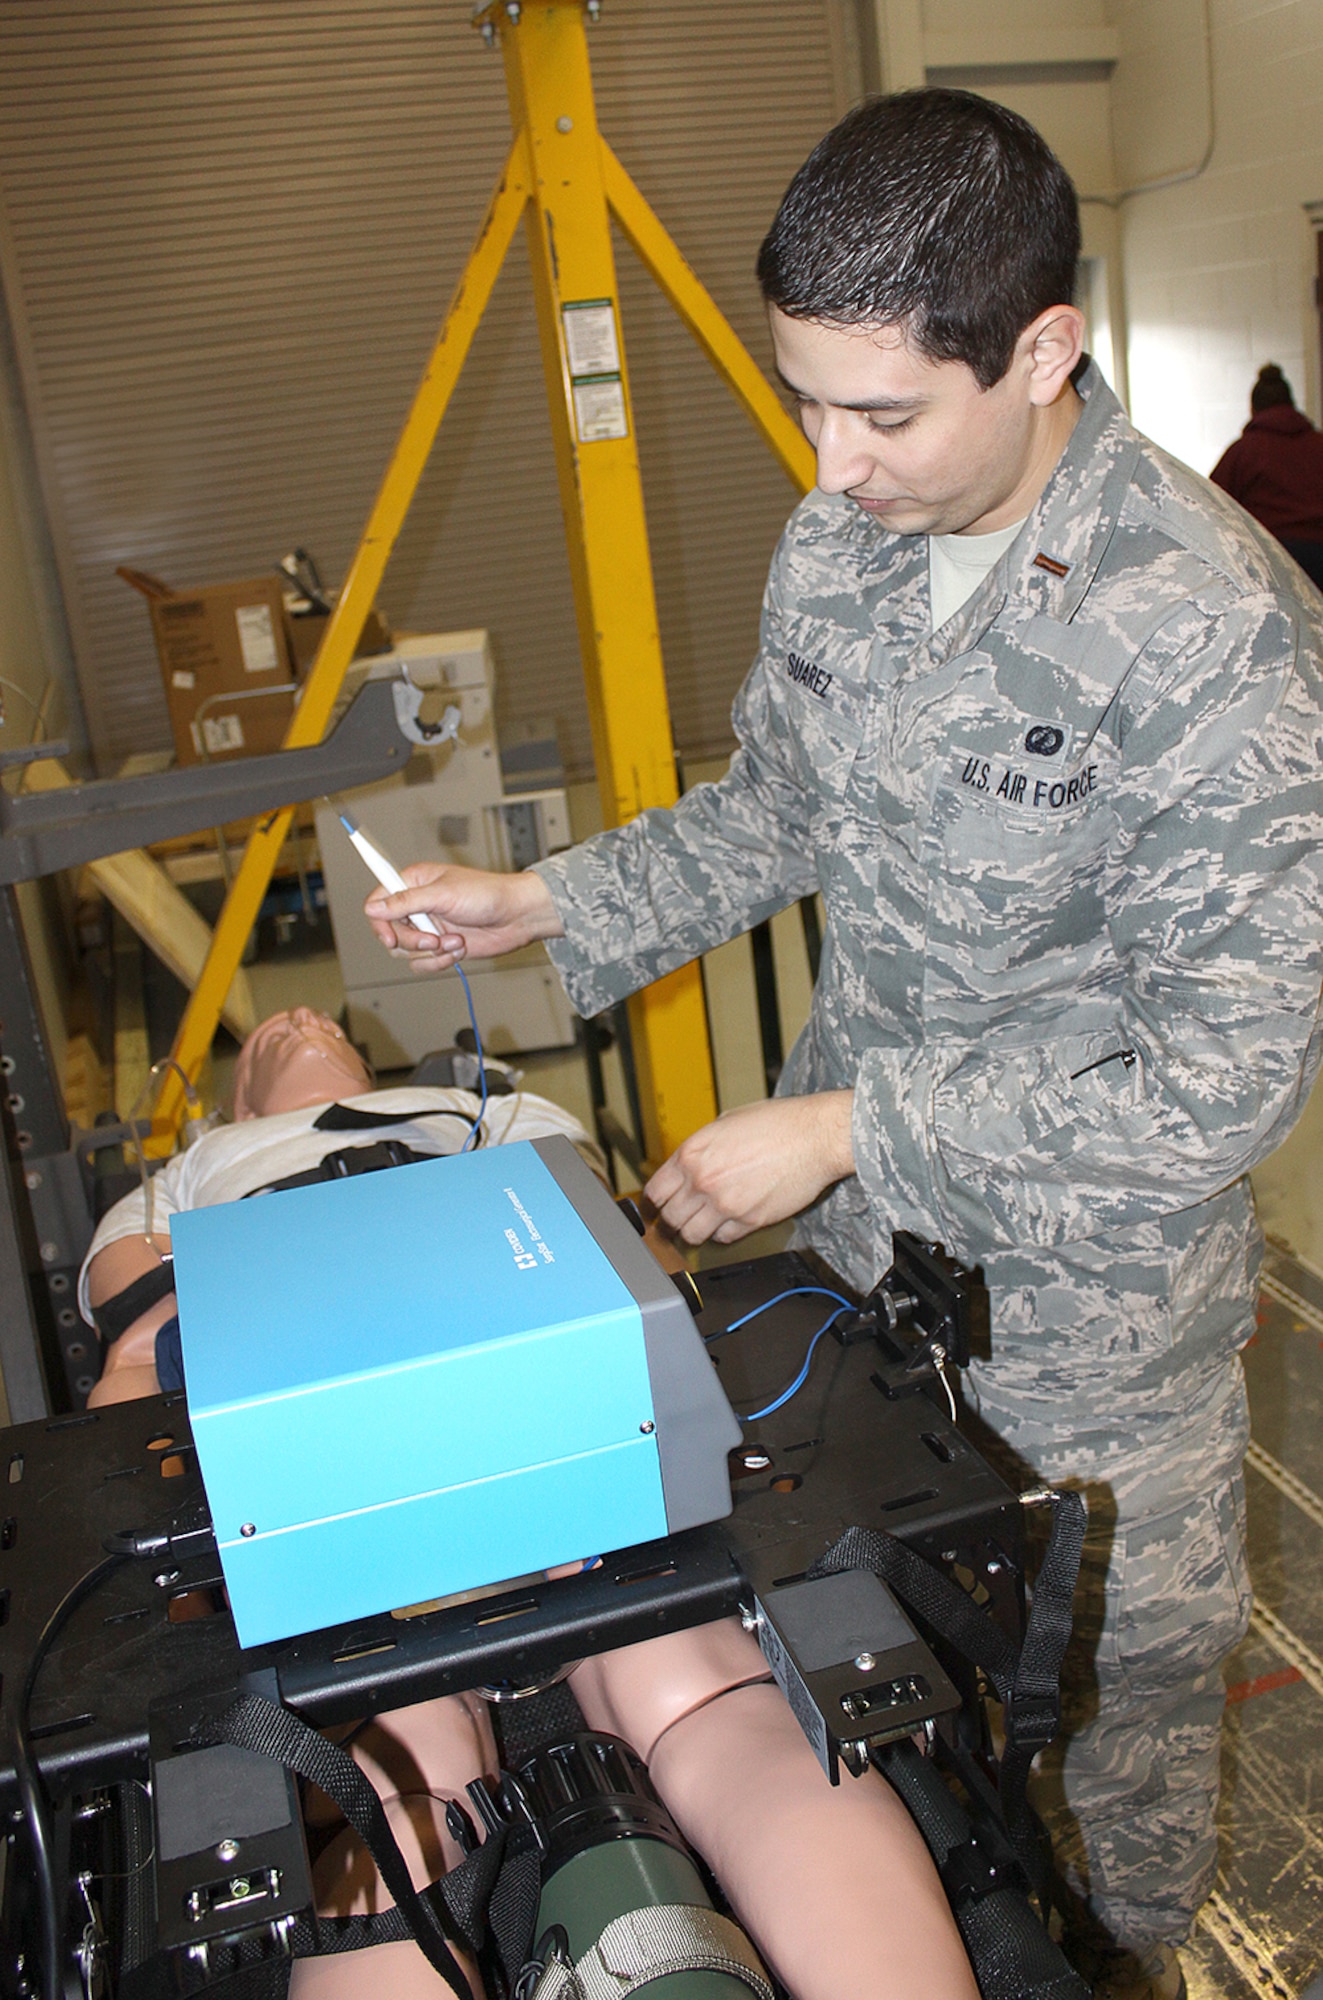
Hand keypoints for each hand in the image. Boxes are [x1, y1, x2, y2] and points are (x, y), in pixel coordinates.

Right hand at [364, 864, 563, 972]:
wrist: (517, 917)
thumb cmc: (488, 894)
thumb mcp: (444, 895)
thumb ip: (406, 902)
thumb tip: (373, 907)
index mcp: (414, 883)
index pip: (378, 901)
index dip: (379, 921)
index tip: (390, 937)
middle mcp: (417, 905)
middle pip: (390, 932)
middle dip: (413, 941)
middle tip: (434, 940)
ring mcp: (428, 927)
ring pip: (405, 951)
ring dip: (431, 952)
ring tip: (454, 941)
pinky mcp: (439, 946)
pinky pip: (423, 963)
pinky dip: (441, 960)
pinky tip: (460, 948)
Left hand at [644, 1092, 855, 1245]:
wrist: (815, 1136)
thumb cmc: (778, 1123)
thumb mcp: (725, 1123)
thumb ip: (701, 1149)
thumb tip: (689, 1166)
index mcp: (692, 1154)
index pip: (655, 1191)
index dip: (652, 1204)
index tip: (654, 1209)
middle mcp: (703, 1181)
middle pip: (670, 1218)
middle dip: (670, 1222)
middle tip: (674, 1224)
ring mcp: (725, 1204)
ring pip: (692, 1235)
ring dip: (694, 1232)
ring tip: (700, 1226)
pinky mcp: (749, 1221)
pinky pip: (723, 1238)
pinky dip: (722, 1234)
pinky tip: (729, 1222)